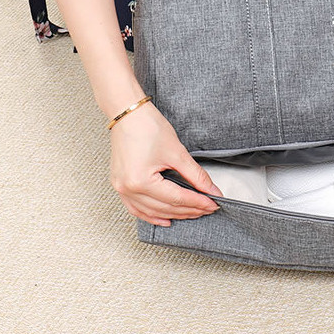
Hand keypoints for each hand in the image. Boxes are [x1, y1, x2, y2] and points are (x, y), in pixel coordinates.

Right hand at [109, 102, 222, 226]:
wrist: (129, 114)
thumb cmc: (148, 127)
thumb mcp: (177, 152)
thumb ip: (196, 175)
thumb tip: (211, 190)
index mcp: (141, 181)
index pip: (176, 198)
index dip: (197, 203)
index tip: (213, 204)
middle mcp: (128, 189)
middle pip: (165, 208)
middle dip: (189, 210)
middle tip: (208, 208)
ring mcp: (121, 189)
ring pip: (152, 211)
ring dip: (173, 215)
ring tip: (193, 213)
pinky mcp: (120, 185)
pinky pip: (136, 208)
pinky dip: (152, 215)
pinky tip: (166, 219)